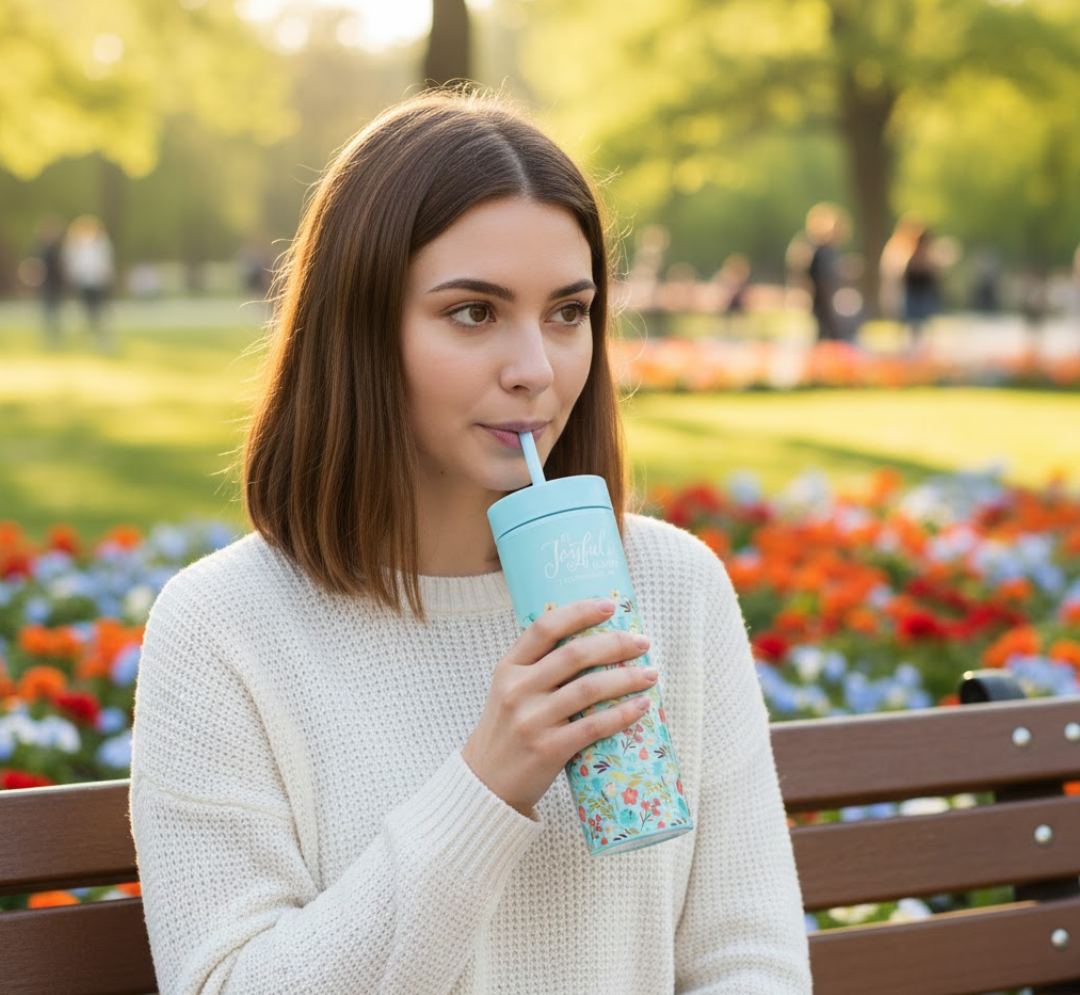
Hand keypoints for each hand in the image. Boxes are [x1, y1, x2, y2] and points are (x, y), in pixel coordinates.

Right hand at [461, 598, 655, 817]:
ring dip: (627, 678)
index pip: (545, 627)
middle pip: (575, 654)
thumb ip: (539, 668)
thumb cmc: (508, 731)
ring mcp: (532, 720)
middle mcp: (518, 689)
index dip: (580, 611)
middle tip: (642, 642)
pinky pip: (594, 726)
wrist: (486, 784)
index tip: (610, 606)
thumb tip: (592, 640)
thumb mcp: (510, 691)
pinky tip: (641, 706)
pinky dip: (622, 714)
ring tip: (650, 674)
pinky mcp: (548, 749)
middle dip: (615, 643)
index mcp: (509, 668)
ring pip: (589, 688)